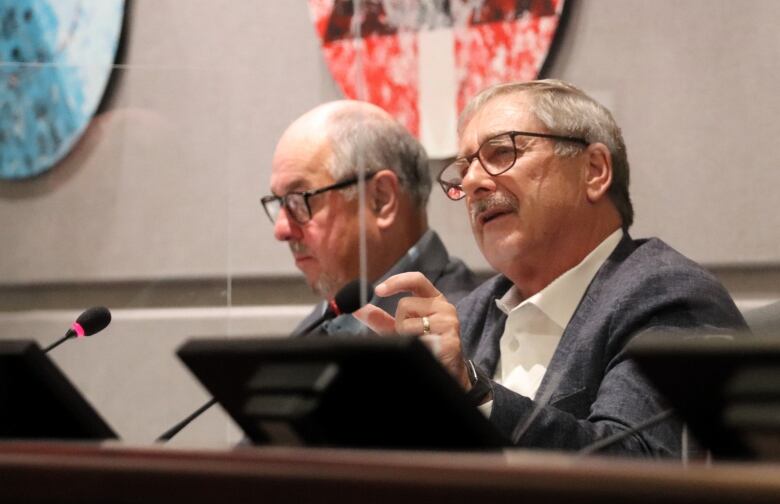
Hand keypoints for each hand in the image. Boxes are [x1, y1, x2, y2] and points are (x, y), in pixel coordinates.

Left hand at [353, 272, 470, 389]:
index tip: (378, 290)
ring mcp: (449, 322)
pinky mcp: (449, 339)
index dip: (396, 281)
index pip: (416, 279)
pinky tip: (426, 351)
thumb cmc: (423, 345)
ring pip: (408, 323)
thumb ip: (381, 318)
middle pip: (405, 304)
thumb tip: (358, 309)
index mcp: (434, 299)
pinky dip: (415, 347)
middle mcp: (444, 306)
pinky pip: (417, 340)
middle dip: (398, 322)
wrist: (446, 370)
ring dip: (405, 337)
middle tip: (409, 335)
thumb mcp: (400, 329)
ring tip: (419, 344)